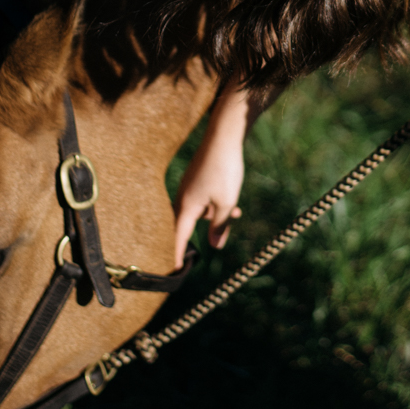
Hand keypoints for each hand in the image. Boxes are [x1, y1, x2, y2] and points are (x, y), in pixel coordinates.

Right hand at [172, 90, 249, 266]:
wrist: (224, 137)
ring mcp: (189, 188)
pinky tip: (233, 204)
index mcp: (186, 207)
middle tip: (207, 246)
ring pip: (199, 212)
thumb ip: (219, 226)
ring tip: (235, 211)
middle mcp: (183, 198)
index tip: (175, 271)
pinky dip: (215, 206)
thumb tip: (215, 246)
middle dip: (199, 235)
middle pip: (187, 226)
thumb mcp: (226, 203)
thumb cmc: (224, 170)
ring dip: (214, 217)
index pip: (179, 238)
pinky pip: (202, 201)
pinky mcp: (197, 180)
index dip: (177, 255)